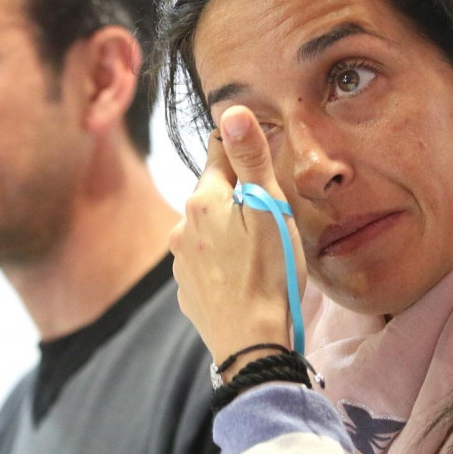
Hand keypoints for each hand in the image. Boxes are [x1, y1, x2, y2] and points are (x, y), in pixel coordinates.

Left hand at [169, 106, 305, 371]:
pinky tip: (244, 278)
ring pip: (209, 229)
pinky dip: (223, 264)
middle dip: (239, 198)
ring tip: (260, 253)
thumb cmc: (269, 273)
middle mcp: (183, 224)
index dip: (244, 155)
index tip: (262, 167)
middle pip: (214, 193)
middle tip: (271, 219)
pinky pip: (206, 262)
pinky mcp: (187, 290)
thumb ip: (250, 158)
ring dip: (229, 232)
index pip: (219, 152)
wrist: (251, 343)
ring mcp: (181, 260)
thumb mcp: (269, 209)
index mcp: (204, 198)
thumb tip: (232, 111)